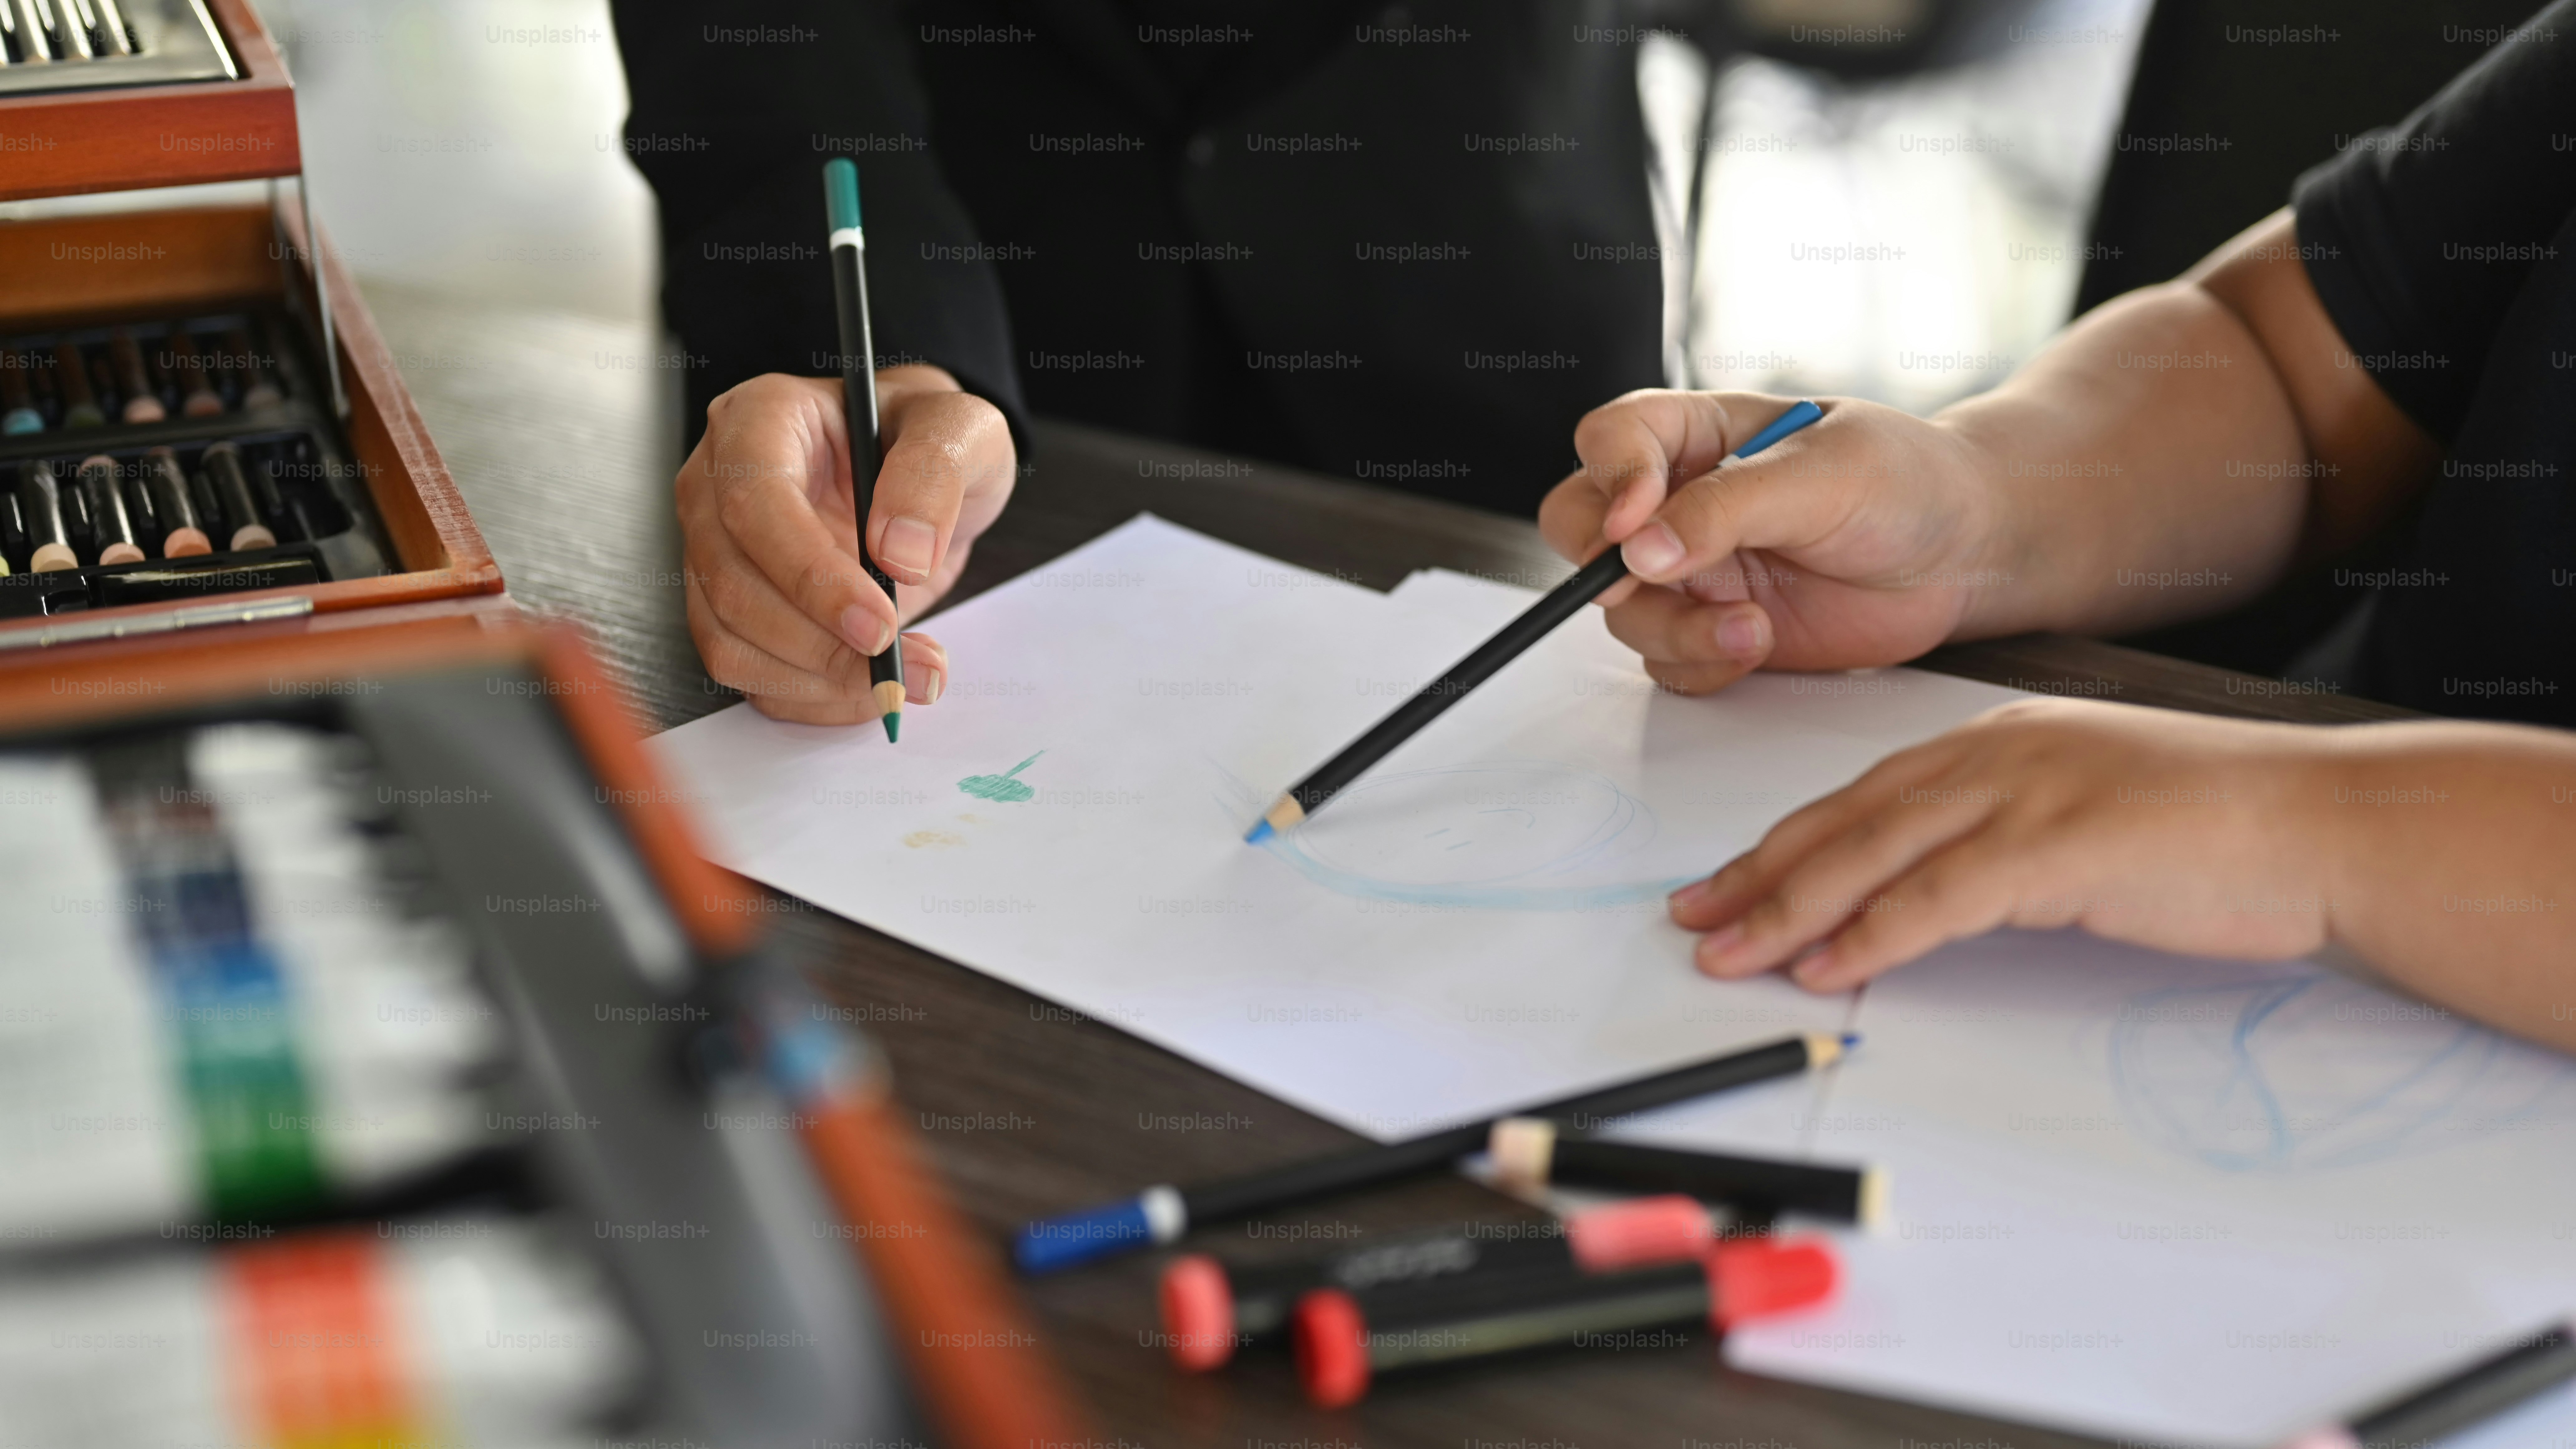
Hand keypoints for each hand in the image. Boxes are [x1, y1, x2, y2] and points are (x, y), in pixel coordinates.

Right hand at [677, 367, 1014, 723]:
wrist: (922, 482)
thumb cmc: (928, 438)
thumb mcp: (961, 428)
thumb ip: (934, 475)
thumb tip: (900, 553)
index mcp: (759, 421)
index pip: (755, 504)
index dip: (811, 575)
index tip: (879, 622)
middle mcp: (717, 487)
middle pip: (733, 586)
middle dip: (821, 643)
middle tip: (904, 663)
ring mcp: (716, 554)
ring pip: (733, 642)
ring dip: (821, 679)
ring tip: (906, 673)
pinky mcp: (734, 612)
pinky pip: (754, 676)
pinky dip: (816, 698)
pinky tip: (872, 684)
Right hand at [1538, 391, 2007, 694]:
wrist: (1966, 552)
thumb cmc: (1909, 483)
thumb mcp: (1824, 472)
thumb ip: (1726, 507)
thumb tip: (1639, 549)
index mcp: (1699, 435)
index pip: (1611, 439)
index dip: (1609, 478)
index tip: (1635, 519)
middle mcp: (1680, 502)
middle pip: (1582, 529)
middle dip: (1603, 568)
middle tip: (1651, 586)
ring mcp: (1693, 571)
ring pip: (1623, 610)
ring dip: (1674, 629)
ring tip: (1752, 626)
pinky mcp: (1715, 628)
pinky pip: (1666, 661)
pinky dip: (1699, 664)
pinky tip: (1757, 645)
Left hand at [1668, 698, 2340, 990]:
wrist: (2318, 823)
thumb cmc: (2213, 829)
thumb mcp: (2083, 814)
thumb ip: (2004, 838)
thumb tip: (1933, 890)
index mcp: (2000, 742)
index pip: (1863, 796)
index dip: (1784, 841)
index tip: (1725, 878)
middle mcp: (1999, 756)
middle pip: (1846, 821)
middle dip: (1758, 873)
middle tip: (1692, 915)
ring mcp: (2028, 797)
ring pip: (1874, 856)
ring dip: (1790, 909)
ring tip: (1728, 951)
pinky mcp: (2059, 849)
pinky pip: (1939, 899)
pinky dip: (1872, 935)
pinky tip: (1823, 967)